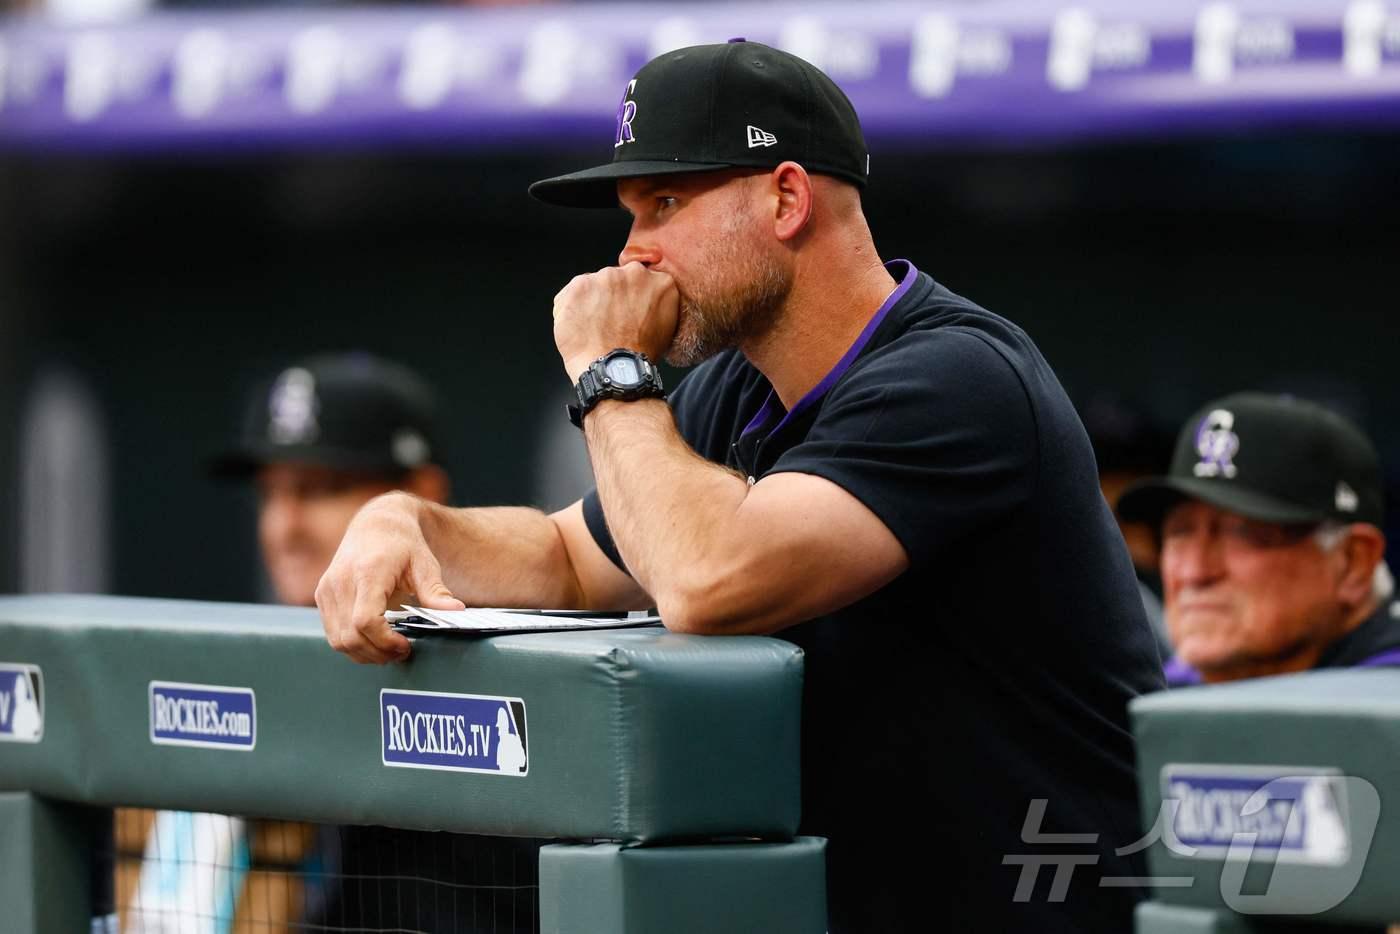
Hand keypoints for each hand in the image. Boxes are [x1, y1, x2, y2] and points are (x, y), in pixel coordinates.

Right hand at [315, 492, 464, 663]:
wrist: (376, 524)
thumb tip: (457, 611)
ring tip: (389, 650)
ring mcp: (327, 589)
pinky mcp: (322, 596)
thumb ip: (436, 591)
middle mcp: (341, 581)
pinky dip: (352, 645)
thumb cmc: (403, 544)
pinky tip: (374, 641)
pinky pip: (332, 633)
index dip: (384, 642)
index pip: (365, 620)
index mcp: (368, 572)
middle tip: (402, 652)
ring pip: (338, 640)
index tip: (405, 646)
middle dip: (378, 653)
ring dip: (364, 653)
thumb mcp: (425, 564)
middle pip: (350, 636)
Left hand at [553, 262, 679, 378]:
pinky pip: (570, 295)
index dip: (631, 298)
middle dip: (611, 297)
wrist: (615, 372)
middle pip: (617, 280)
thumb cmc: (638, 357)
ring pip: (593, 285)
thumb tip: (646, 304)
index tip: (627, 311)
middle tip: (610, 322)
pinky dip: (570, 309)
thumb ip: (657, 305)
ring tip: (593, 329)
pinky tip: (579, 328)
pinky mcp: (580, 286)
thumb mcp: (666, 328)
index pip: (641, 281)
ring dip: (590, 302)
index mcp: (661, 283)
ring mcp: (606, 278)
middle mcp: (635, 274)